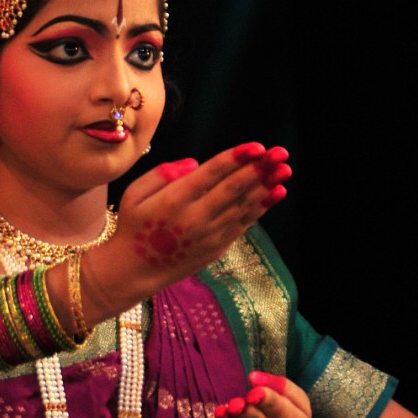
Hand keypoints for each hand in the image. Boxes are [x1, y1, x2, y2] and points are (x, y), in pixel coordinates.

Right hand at [81, 142, 290, 318]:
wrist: (134, 270)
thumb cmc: (133, 225)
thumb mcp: (134, 193)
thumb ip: (162, 173)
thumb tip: (195, 164)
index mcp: (174, 200)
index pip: (211, 174)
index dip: (236, 159)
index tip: (257, 146)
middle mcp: (195, 218)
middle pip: (234, 189)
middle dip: (260, 168)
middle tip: (281, 153)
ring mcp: (209, 235)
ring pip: (243, 206)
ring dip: (266, 186)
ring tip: (284, 170)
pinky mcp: (217, 247)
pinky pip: (243, 223)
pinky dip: (261, 208)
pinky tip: (275, 193)